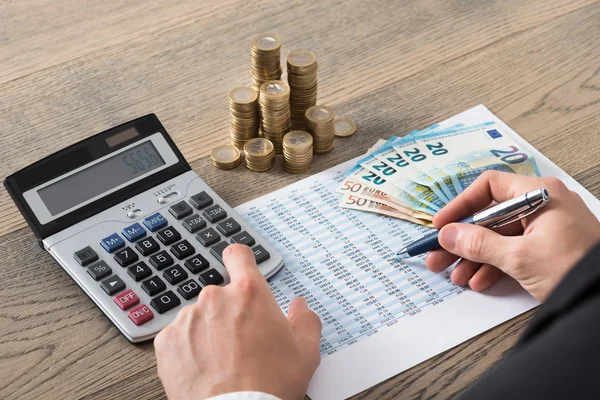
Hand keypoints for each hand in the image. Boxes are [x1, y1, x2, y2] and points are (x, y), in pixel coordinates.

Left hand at [154, 244, 321, 399]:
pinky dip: (188, 348)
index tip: (240, 270)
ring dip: (208, 330)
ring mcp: (187, 318)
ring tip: (222, 359)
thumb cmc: (270, 385)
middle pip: (220, 294)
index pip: (238, 255)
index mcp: (250, 293)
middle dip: (229, 312)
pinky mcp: (167, 341)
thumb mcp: (306, 352)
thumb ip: (305, 320)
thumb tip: (301, 307)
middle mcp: (215, 298)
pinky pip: (178, 336)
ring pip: (199, 316)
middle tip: (241, 340)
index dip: (239, 261)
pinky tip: (204, 367)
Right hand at [425, 171, 599, 300]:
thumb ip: (479, 244)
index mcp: (539, 194)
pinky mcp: (548, 249)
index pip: (489, 187)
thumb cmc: (576, 267)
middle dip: (462, 239)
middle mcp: (541, 206)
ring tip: (454, 274)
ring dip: (473, 257)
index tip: (442, 225)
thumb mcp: (520, 257)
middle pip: (490, 216)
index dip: (461, 205)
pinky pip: (512, 251)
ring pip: (498, 237)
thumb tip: (447, 235)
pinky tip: (478, 281)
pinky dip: (493, 265)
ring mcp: (545, 228)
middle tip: (438, 255)